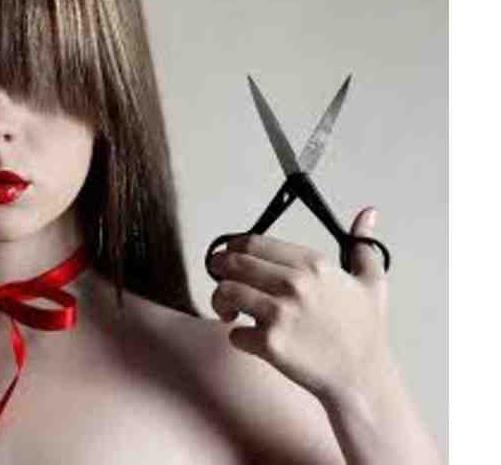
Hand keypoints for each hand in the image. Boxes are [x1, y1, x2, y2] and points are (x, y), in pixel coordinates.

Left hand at [209, 207, 396, 401]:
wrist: (363, 377)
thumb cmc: (365, 331)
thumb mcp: (372, 281)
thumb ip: (363, 245)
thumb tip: (368, 213)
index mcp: (312, 264)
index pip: (254, 242)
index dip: (233, 247)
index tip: (231, 255)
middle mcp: (293, 284)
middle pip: (232, 263)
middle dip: (218, 269)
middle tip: (220, 279)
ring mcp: (280, 314)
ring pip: (224, 292)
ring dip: (220, 301)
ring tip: (230, 311)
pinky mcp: (269, 343)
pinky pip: (233, 333)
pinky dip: (238, 336)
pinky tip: (251, 339)